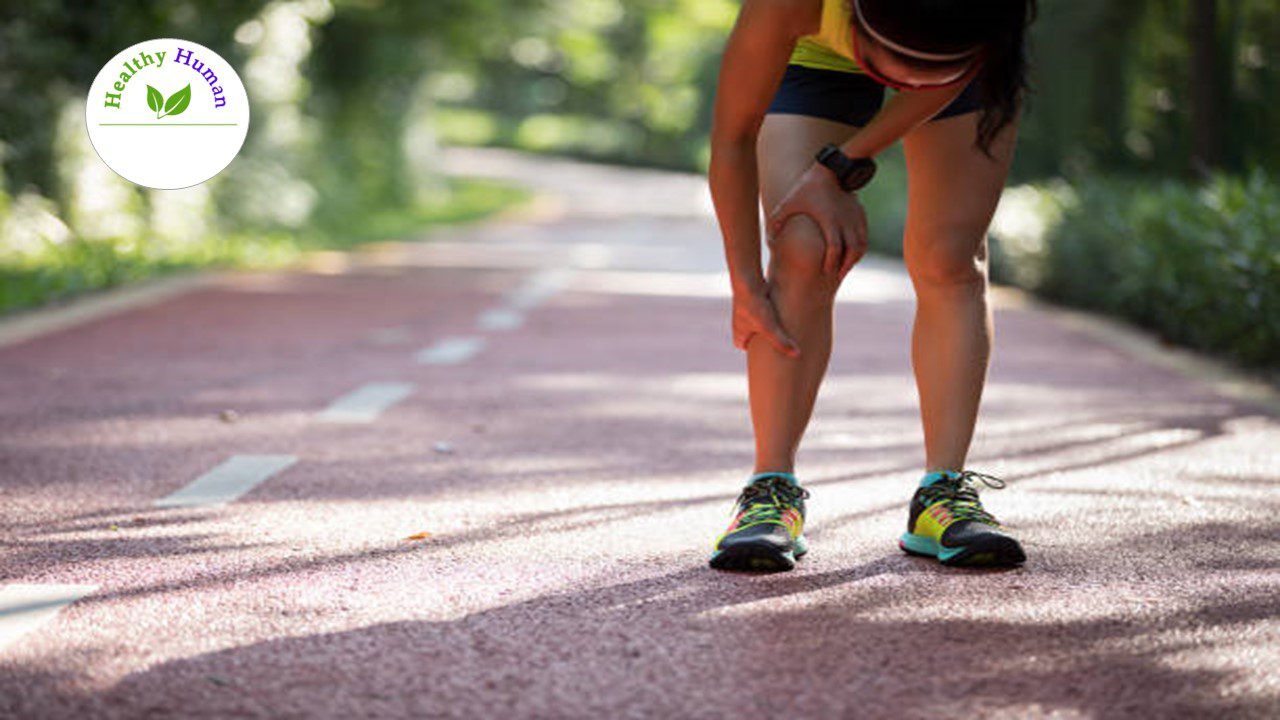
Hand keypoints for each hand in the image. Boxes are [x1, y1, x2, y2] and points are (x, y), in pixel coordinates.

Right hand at [732, 283, 799, 357]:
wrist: (747, 280)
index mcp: (739, 334)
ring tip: (783, 327)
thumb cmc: (754, 306)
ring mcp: (747, 310)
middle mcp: (741, 323)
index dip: (754, 351)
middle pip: (752, 336)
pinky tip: (784, 311)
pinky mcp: (755, 300)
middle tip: (776, 342)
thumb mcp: (770, 328)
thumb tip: (797, 355)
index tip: (766, 353)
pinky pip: (764, 310)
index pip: (744, 347)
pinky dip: (772, 312)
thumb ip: (782, 342)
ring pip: (759, 322)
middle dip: (763, 339)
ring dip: (768, 324)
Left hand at [766, 163, 868, 278]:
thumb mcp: (789, 202)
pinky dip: (860, 246)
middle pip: (852, 251)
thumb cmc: (808, 187)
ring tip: (846, 266)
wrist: (832, 168)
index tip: (826, 271)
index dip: (831, 263)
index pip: (835, 249)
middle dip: (845, 266)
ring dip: (855, 258)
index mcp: (829, 221)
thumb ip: (777, 221)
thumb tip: (769, 241)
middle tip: (837, 276)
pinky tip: (852, 251)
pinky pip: (864, 235)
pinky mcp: (861, 213)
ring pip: (861, 245)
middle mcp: (846, 222)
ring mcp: (855, 218)